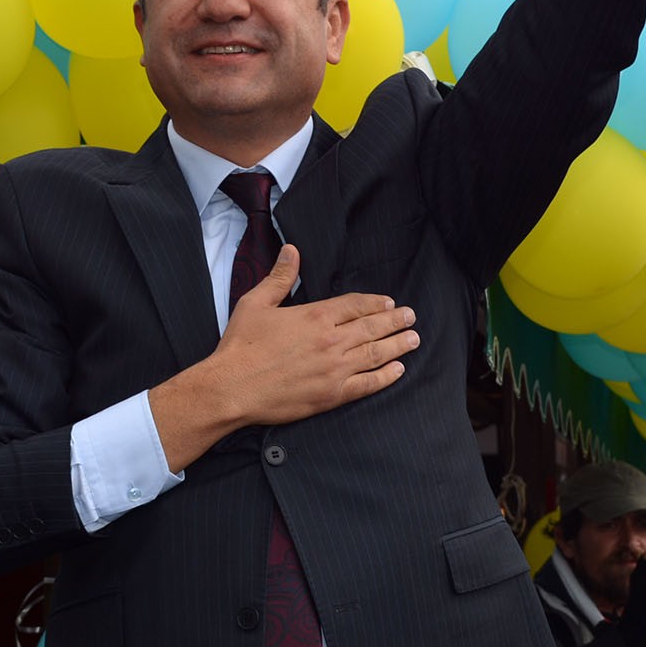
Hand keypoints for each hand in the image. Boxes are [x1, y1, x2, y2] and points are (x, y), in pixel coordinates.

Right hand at [149, 245, 417, 469]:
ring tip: (413, 339)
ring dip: (398, 345)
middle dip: (395, 321)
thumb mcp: (256, 303)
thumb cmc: (241, 345)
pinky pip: (367, 384)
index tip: (389, 302)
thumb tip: (291, 251)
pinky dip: (386, 376)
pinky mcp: (332, 395)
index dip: (374, 303)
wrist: (232, 388)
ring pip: (376, 354)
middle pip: (372, 328)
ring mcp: (335, 369)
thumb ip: (279, 277)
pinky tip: (398, 370)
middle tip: (411, 317)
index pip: (355, 305)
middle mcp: (331, 341)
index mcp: (315, 316)